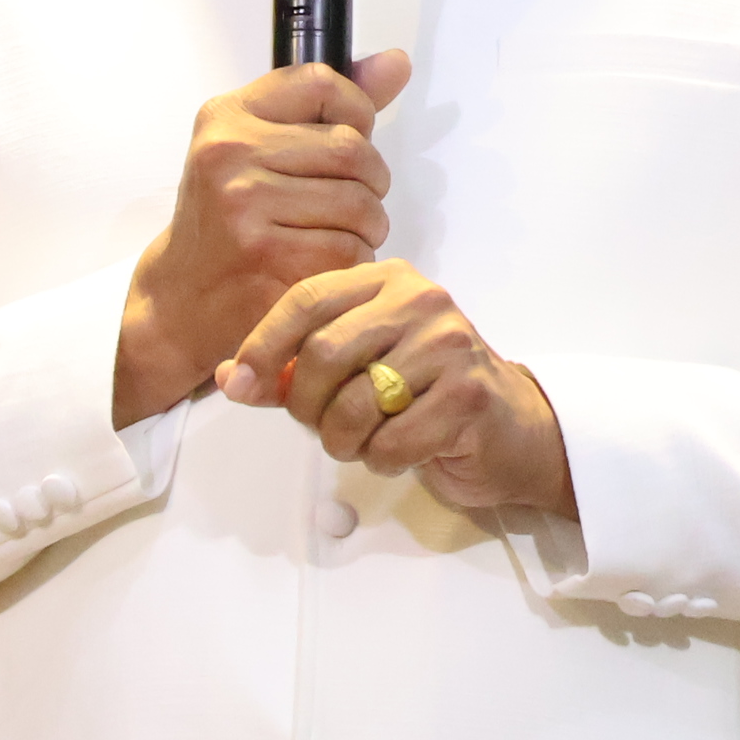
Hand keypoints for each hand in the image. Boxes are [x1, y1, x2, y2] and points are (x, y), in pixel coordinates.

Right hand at [112, 51, 409, 426]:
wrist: (180, 294)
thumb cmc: (227, 215)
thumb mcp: (259, 144)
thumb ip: (330, 106)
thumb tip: (397, 62)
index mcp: (228, 116)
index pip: (321, 82)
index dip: (356, 110)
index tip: (351, 137)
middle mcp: (231, 154)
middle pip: (353, 149)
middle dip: (371, 181)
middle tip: (353, 201)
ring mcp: (246, 206)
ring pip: (360, 204)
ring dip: (368, 227)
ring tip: (343, 234)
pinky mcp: (268, 258)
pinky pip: (350, 250)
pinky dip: (354, 262)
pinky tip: (329, 264)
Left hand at [219, 260, 576, 518]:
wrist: (508, 430)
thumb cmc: (420, 397)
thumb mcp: (351, 373)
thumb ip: (291, 373)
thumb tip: (232, 378)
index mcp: (386, 280)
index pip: (306, 299)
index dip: (264, 345)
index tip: (243, 385)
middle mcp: (420, 299)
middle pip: (323, 353)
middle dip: (306, 407)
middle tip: (321, 428)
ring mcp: (450, 342)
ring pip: (354, 403)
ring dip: (344, 441)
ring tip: (363, 441)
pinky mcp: (469, 393)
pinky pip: (392, 441)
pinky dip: (382, 460)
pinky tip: (402, 450)